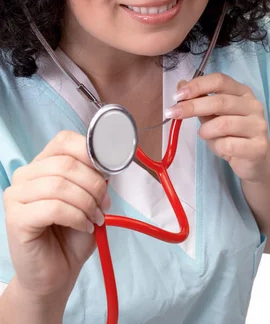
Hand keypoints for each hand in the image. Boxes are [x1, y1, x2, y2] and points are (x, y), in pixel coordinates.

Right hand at [3, 131, 110, 300]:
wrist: (56, 274)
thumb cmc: (72, 234)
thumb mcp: (90, 198)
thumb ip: (95, 177)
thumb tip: (107, 162)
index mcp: (42, 163)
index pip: (64, 140)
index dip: (90, 153)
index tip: (107, 173)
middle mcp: (25, 175)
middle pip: (66, 163)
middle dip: (93, 184)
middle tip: (104, 204)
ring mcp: (16, 196)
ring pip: (60, 185)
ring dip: (87, 202)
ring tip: (95, 218)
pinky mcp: (16, 219)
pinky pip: (53, 208)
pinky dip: (77, 216)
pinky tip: (84, 227)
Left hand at [165, 73, 269, 182]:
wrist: (256, 161)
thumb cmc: (232, 135)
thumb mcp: (214, 115)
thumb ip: (200, 101)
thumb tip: (180, 85)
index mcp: (243, 92)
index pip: (220, 80)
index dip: (197, 85)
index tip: (177, 95)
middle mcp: (254, 105)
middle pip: (220, 101)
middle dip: (192, 106)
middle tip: (172, 113)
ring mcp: (258, 126)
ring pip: (223, 124)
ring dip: (205, 130)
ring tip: (203, 134)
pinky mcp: (258, 147)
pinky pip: (228, 145)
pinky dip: (216, 147)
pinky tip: (220, 148)